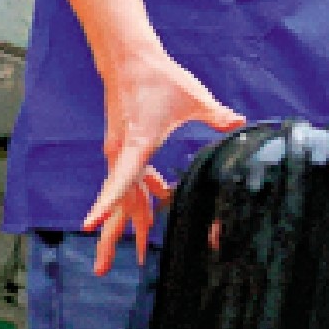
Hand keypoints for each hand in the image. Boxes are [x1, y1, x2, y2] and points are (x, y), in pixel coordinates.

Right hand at [86, 44, 244, 275]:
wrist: (129, 58)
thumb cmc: (159, 76)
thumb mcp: (193, 96)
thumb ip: (215, 114)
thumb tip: (238, 122)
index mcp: (136, 145)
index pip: (121, 181)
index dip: (108, 205)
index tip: (89, 226)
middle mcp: (122, 154)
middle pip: (114, 203)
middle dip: (109, 236)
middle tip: (101, 270)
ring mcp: (121, 152)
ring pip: (124, 195)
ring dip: (128, 223)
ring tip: (135, 253)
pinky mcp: (126, 147)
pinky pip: (134, 180)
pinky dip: (146, 194)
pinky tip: (163, 200)